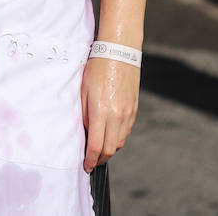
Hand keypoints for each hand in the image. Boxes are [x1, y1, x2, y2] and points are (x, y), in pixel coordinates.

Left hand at [80, 57, 139, 171]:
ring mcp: (128, 114)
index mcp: (101, 111)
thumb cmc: (97, 69)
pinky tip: (110, 136)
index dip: (90, 159)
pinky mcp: (134, 110)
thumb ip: (84, 114)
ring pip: (120, 142)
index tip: (86, 166)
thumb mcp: (83, 91)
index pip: (96, 145)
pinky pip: (126, 132)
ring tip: (99, 150)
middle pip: (110, 149)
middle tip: (92, 161)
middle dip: (100, 159)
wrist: (119, 52)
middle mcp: (117, 115)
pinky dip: (118, 139)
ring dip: (109, 150)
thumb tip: (85, 132)